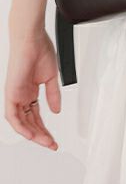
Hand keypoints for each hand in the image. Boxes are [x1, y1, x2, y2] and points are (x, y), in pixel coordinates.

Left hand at [4, 29, 60, 150]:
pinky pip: (12, 116)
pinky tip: (30, 134)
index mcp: (30, 92)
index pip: (37, 117)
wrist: (32, 39)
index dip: (46, 129)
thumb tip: (56, 110)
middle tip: (51, 144)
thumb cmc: (40, 51)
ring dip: (33, 134)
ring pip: (21, 123)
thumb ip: (53, 95)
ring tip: (45, 141)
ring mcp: (15, 95)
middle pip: (30, 123)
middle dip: (41, 135)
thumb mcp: (51, 77)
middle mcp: (21, 96)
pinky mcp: (10, 93)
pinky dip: (21, 126)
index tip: (53, 138)